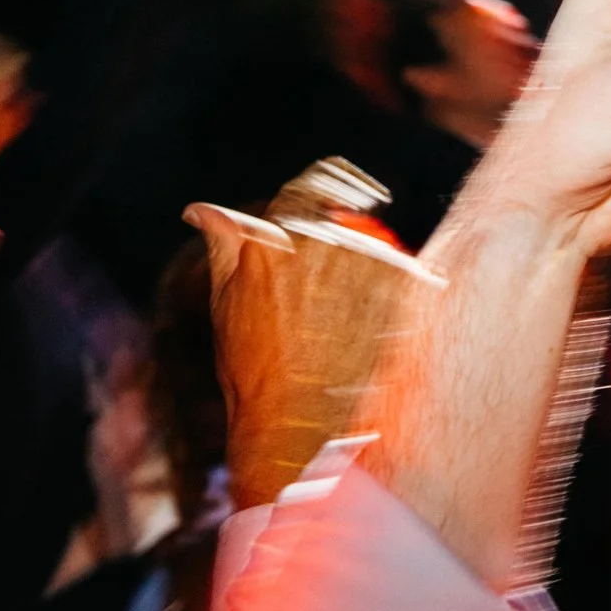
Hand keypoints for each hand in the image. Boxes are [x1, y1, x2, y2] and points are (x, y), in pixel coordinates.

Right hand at [187, 200, 421, 508]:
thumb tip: (202, 209)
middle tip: (339, 274)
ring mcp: (369, 259)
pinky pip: (409, 271)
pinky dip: (400, 289)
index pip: (310, 186)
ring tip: (348, 318)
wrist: (300, 425)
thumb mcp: (227, 305)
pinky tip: (377, 328)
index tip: (333, 201)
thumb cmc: (253, 371)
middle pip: (345, 209)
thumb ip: (224, 245)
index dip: (321, 191)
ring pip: (375, 241)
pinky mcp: (407, 283)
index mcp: (273, 237)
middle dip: (340, 233)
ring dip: (367, 264)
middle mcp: (323, 238)